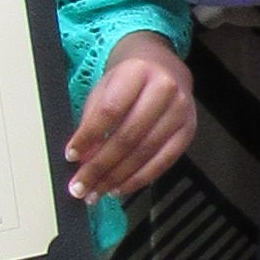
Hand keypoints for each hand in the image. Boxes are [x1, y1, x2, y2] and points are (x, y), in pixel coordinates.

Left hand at [67, 34, 194, 200]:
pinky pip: (162, 162)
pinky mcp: (188, 132)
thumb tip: (83, 159)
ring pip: (145, 153)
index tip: (71, 156)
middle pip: (128, 136)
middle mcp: (164, 90)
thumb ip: (92, 121)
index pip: (110, 110)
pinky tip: (120, 187)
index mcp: (137, 72)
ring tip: (96, 191)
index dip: (89, 136)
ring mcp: (180, 112)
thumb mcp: (105, 89)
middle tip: (80, 185)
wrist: (164, 67)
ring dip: (117, 178)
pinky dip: (139, 179)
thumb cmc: (129, 80)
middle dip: (100, 166)